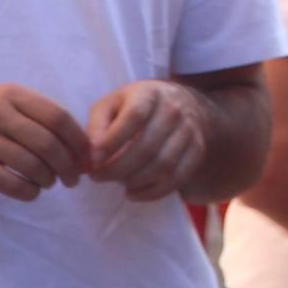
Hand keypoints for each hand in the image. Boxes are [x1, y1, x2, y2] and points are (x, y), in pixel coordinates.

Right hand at [0, 83, 92, 198]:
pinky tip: (32, 192)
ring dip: (48, 179)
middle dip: (68, 165)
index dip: (77, 140)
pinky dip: (28, 192)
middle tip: (74, 178)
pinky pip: (10, 183)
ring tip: (50, 183)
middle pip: (48, 144)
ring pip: (31, 165)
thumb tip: (76, 140)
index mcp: (11, 94)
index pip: (58, 117)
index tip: (87, 155)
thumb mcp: (1, 99)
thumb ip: (34, 113)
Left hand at [85, 80, 208, 202]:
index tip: (92, 161)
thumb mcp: (111, 105)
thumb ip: (96, 126)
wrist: (181, 104)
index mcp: (149, 94)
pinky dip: (152, 193)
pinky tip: (133, 193)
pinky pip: (177, 179)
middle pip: (147, 147)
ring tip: (117, 182)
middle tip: (97, 177)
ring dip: (134, 181)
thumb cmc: (135, 107)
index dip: (112, 141)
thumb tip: (90, 155)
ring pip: (163, 166)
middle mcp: (174, 110)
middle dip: (117, 169)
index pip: (134, 117)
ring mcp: (189, 131)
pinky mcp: (197, 151)